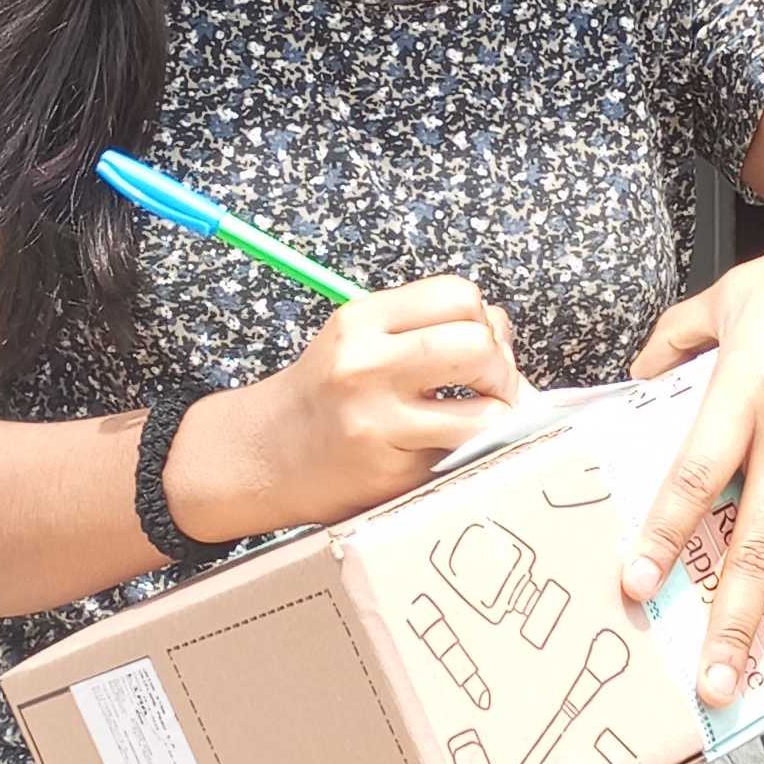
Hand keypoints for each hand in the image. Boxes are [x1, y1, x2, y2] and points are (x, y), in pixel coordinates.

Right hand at [168, 278, 518, 542]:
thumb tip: (502, 334)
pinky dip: (472, 451)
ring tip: (481, 421)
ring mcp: (378, 420)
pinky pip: (463, 454)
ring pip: (485, 409)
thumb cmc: (322, 398)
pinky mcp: (390, 468)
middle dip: (502, 367)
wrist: (262, 455)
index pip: (458, 295)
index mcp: (361, 321)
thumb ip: (421, 327)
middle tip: (492, 387)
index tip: (482, 344)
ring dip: (499, 416)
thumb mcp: (358, 341)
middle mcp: (366, 364)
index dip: (484, 320)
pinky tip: (451, 448)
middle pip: (477, 344)